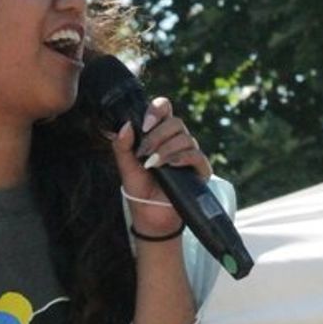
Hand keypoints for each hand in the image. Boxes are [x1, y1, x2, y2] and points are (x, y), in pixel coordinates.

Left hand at [111, 97, 212, 234]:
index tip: (144, 125)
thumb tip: (125, 125)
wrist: (149, 214)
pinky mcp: (200, 170)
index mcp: (159, 134)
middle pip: (176, 122)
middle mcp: (176, 141)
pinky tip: (169, 165)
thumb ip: (122, 145)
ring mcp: (189, 154)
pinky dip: (181, 157)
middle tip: (143, 152)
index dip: (157, 110)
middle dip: (157, 135)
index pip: (164, 109)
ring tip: (152, 164)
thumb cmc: (138, 187)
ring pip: (186, 138)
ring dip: (166, 149)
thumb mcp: (125, 165)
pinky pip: (196, 156)